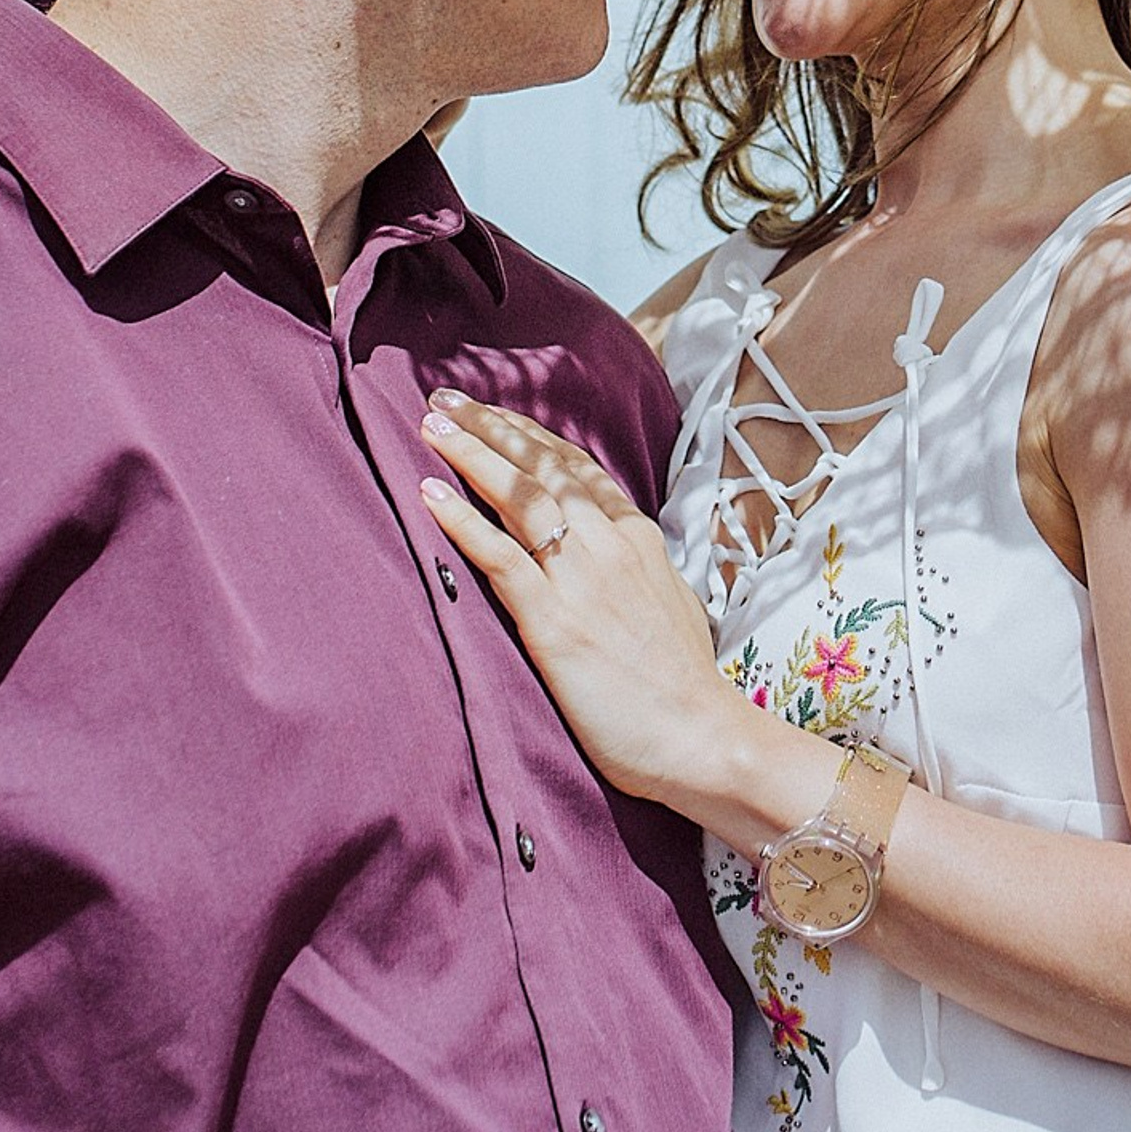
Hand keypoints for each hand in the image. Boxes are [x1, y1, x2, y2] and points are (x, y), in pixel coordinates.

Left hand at [416, 393, 751, 807]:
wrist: (700, 735)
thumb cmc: (684, 681)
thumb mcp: (670, 599)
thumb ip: (637, 566)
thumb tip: (617, 551)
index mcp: (638, 535)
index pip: (575, 466)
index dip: (529, 434)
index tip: (494, 411)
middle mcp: (609, 542)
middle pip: (542, 466)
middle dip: (491, 426)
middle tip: (446, 397)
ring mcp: (582, 577)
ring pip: (519, 497)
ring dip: (470, 454)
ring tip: (431, 425)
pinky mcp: (554, 620)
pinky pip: (500, 557)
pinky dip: (462, 522)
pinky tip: (430, 496)